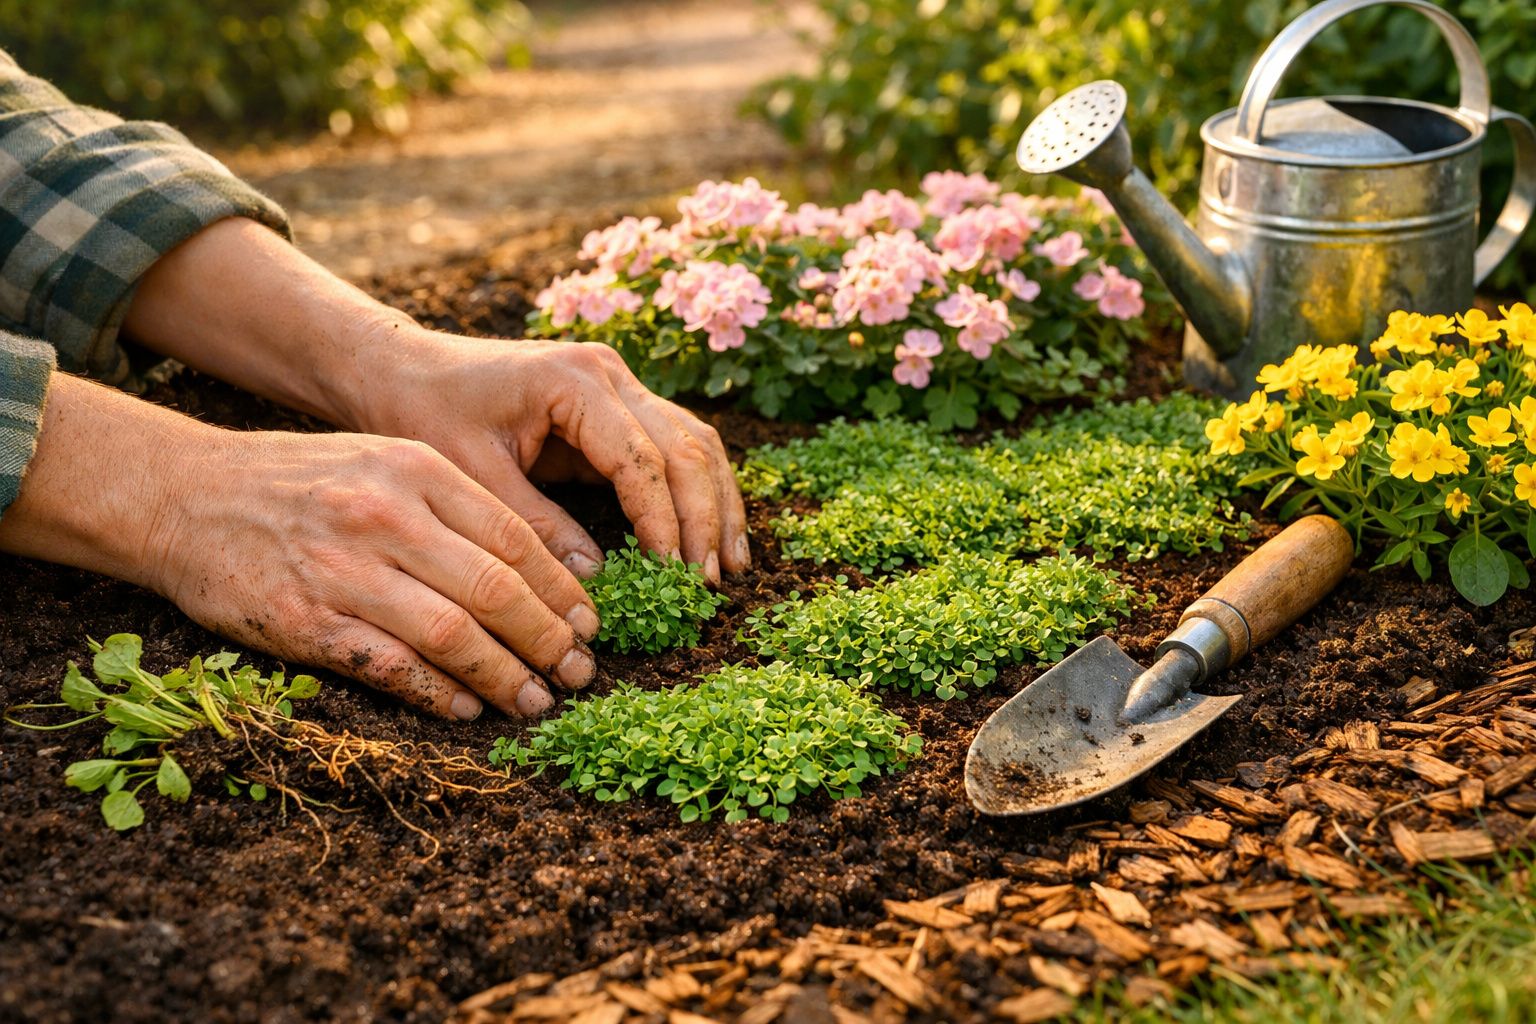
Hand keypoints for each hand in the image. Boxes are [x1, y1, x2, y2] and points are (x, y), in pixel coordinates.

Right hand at [0, 375, 599, 719]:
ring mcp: (343, 570)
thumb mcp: (382, 461)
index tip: (589, 626)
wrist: (184, 494)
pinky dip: (436, 693)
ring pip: (453, 634)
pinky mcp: (304, 622)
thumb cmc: (299, 482)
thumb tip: (542, 569)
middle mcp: (385, 516)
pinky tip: (466, 709)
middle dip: (549, 640)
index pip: (515, 538)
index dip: (562, 590)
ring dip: (505, 676)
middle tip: (578, 674)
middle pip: (496, 588)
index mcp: (415, 470)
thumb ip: (453, 506)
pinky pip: (390, 667)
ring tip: (535, 702)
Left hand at [350, 329, 750, 583]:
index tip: (673, 575)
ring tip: (728, 566)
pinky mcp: (617, 408)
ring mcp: (619, 386)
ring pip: (694, 442)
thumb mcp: (472, 475)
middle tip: (709, 581)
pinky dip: (697, 491)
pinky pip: (675, 447)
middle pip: (686, 447)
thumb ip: (535, 524)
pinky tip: (710, 537)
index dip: (664, 521)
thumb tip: (595, 579)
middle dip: (705, 518)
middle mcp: (610, 374)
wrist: (402, 367)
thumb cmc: (425, 412)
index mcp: (576, 381)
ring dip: (717, 504)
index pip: (643, 458)